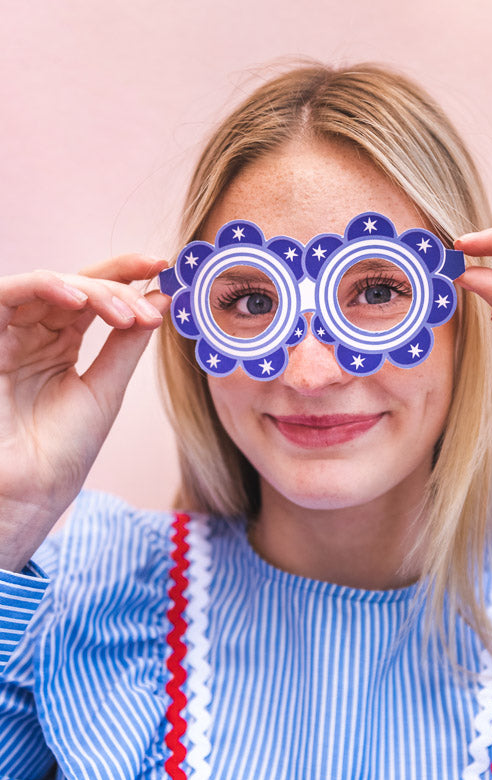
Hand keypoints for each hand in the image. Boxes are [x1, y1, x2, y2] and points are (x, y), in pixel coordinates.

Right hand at [0, 255, 168, 569]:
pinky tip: (81, 303)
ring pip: (51, 285)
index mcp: (61, 342)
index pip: (95, 293)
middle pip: (78, 284)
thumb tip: (161, 298)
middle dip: (119, 289)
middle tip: (150, 313)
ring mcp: (10, 333)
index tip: (165, 266)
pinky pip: (12, 293)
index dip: (127, 274)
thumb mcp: (106, 389)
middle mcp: (35, 332)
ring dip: (93, 292)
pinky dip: (47, 288)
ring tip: (126, 317)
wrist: (29, 492)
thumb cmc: (63, 451)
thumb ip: (128, 342)